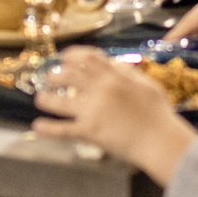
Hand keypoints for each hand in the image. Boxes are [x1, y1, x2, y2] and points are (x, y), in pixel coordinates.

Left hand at [29, 48, 197, 180]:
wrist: (160, 140)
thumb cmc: (158, 113)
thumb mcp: (146, 84)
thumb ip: (128, 73)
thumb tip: (114, 64)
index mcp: (115, 76)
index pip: (88, 58)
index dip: (72, 56)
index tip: (65, 57)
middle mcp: (101, 90)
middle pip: (69, 76)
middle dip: (55, 75)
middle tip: (48, 78)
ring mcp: (93, 111)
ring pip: (61, 102)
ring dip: (46, 100)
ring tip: (39, 99)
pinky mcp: (90, 132)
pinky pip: (64, 130)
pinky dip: (49, 129)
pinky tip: (37, 126)